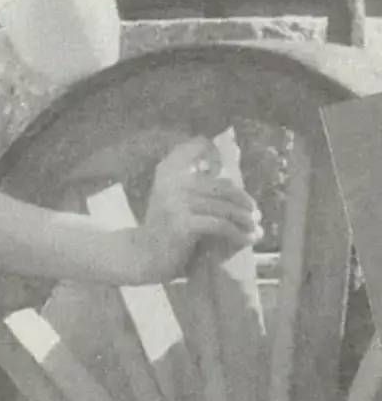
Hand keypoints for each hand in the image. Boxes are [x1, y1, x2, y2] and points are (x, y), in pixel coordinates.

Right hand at [134, 137, 260, 282]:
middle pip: (223, 185)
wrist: (144, 255)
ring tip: (256, 228)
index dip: (216, 153)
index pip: (198, 144)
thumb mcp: (175, 195)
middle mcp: (171, 181)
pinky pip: (220, 225)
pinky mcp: (182, 223)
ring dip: (246, 219)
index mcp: (168, 169)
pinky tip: (247, 239)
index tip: (226, 175)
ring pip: (225, 207)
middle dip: (244, 200)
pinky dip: (238, 233)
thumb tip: (235, 158)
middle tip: (255, 213)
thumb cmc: (165, 227)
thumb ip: (196, 179)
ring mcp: (176, 202)